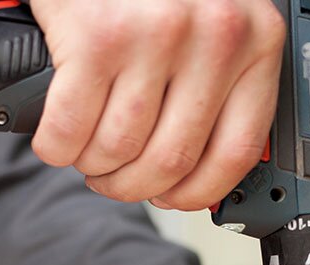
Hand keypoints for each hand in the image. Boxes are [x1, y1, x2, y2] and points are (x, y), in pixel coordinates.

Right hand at [28, 0, 285, 210]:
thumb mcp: (211, 23)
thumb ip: (219, 82)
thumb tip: (198, 170)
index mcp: (254, 41)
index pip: (236, 153)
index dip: (195, 192)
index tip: (173, 197)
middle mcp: (213, 37)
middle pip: (170, 162)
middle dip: (130, 186)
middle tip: (112, 176)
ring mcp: (154, 36)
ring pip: (118, 151)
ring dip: (91, 166)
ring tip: (85, 151)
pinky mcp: (96, 38)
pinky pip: (70, 130)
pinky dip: (55, 147)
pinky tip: (56, 137)